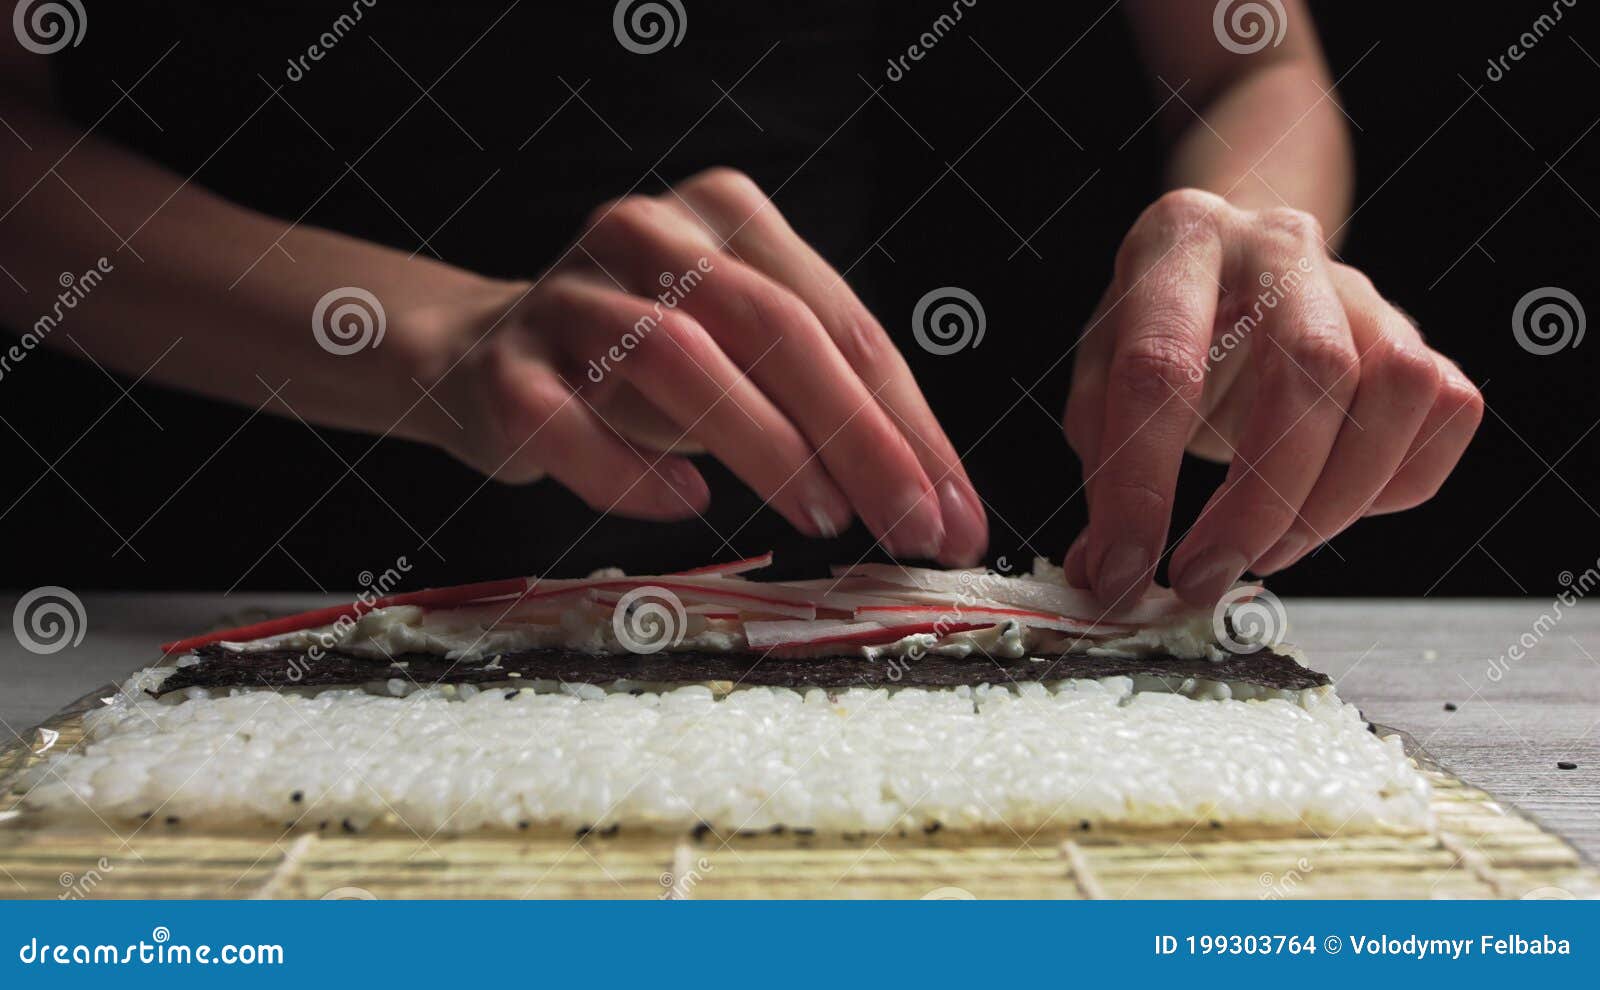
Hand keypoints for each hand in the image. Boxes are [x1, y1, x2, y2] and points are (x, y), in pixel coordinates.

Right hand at [428, 168, 987, 563]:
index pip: (840, 320)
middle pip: (774, 328)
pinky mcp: (504, 369)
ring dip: (765, 444)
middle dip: (859, 438)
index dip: (909, 423)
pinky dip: (634, 473)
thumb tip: (930, 497)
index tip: (954, 510)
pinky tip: (686, 501)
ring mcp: (567, 297)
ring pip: (679, 356)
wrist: (477, 358)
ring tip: (822, 516)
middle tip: (911, 525)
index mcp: (723, 216)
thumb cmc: (639, 367)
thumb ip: (823, 398)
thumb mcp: (740, 355)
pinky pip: (572, 425)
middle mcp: (646, 234)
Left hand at [1063, 189, 1481, 605]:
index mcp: (1181, 240)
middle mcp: (1281, 244)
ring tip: (1263, 551)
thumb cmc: (1161, 332)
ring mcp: (1361, 285)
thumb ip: (1104, 468)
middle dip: (1256, 502)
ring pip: (1395, 389)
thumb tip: (1110, 572)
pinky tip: (1323, 508)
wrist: (1230, 274)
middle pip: (1310, 371)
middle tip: (1205, 575)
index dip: (1140, 485)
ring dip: (1332, 500)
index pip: (1161, 368)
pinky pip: (1443, 412)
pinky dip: (1390, 486)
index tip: (1124, 569)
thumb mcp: (1102, 381)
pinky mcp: (1414, 332)